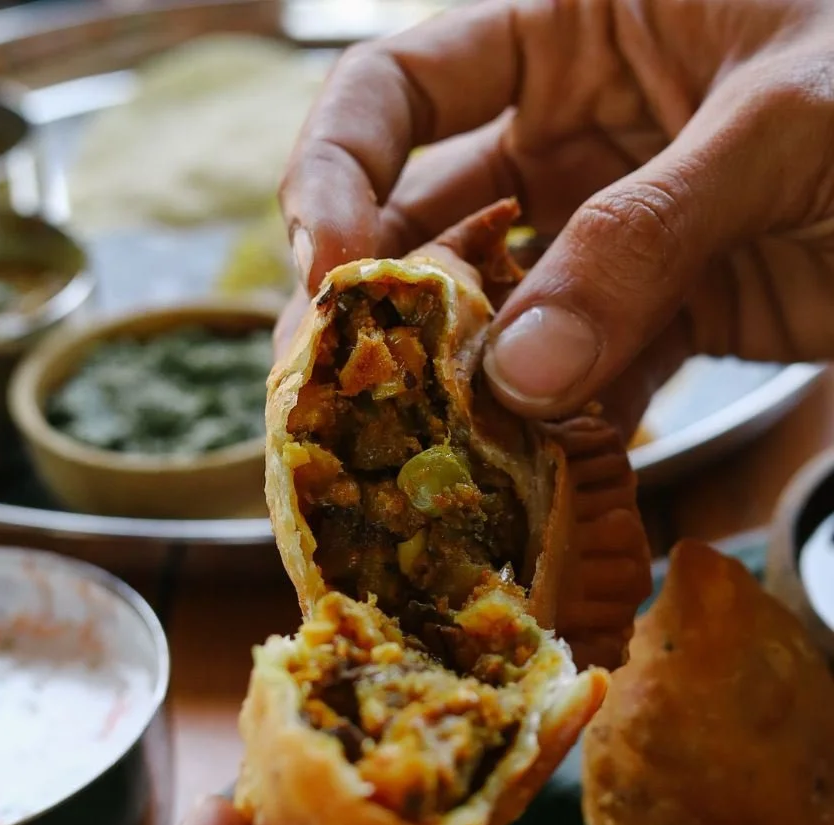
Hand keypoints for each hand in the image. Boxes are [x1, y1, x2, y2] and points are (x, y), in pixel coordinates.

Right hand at [279, 0, 833, 417]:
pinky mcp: (656, 319)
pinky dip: (550, 436)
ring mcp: (605, 236)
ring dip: (457, 393)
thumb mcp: (790, 121)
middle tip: (340, 406)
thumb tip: (523, 374)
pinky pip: (577, 382)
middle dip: (376, 314)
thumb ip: (647, 237)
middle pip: (420, 223)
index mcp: (571, 29)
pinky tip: (523, 484)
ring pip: (491, 321)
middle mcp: (565, 134)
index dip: (339, 175)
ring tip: (425, 464)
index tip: (331, 274)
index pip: (397, 89)